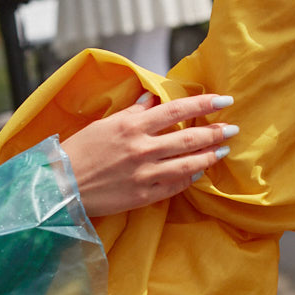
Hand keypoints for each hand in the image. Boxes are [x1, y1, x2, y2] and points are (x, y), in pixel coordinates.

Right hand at [62, 93, 236, 216]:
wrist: (61, 185)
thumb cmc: (79, 151)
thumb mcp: (104, 124)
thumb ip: (132, 112)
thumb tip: (151, 99)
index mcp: (132, 125)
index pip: (177, 110)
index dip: (204, 105)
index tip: (224, 101)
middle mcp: (142, 148)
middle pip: (189, 138)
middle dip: (216, 132)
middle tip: (233, 128)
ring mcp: (145, 173)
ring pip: (188, 164)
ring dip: (210, 156)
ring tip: (223, 149)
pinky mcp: (144, 195)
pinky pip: (176, 186)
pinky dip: (190, 178)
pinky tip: (200, 172)